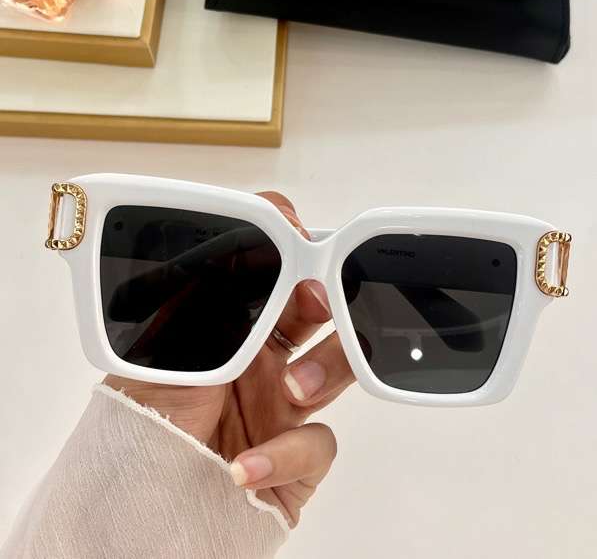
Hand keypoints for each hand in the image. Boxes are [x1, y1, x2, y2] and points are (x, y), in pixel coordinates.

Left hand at [104, 191, 354, 525]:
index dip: (293, 259)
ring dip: (324, 371)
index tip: (300, 241)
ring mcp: (283, 408)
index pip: (274, 280)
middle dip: (323, 301)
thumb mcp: (163, 351)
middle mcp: (262, 363)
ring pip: (338, 368)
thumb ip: (204, 303)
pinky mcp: (299, 457)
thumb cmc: (141, 428)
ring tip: (294, 390)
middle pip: (315, 314)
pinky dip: (288, 452)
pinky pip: (321, 443)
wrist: (141, 513)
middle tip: (316, 299)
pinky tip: (245, 465)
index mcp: (231, 330)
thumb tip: (240, 252)